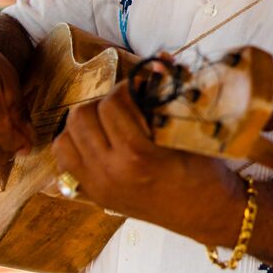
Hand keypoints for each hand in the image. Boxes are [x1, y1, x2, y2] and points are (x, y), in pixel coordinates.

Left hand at [52, 80, 247, 242]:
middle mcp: (110, 172)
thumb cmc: (206, 171)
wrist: (207, 214)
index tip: (142, 86)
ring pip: (66, 137)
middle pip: (81, 117)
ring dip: (86, 123)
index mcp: (137, 155)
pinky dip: (76, 145)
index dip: (127, 87)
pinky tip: (98, 142)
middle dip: (103, 103)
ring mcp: (98, 186)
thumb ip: (170, 95)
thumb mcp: (190, 132)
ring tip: (109, 122)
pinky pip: (65, 160)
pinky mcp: (94, 195)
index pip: (112, 103)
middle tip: (125, 104)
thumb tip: (160, 59)